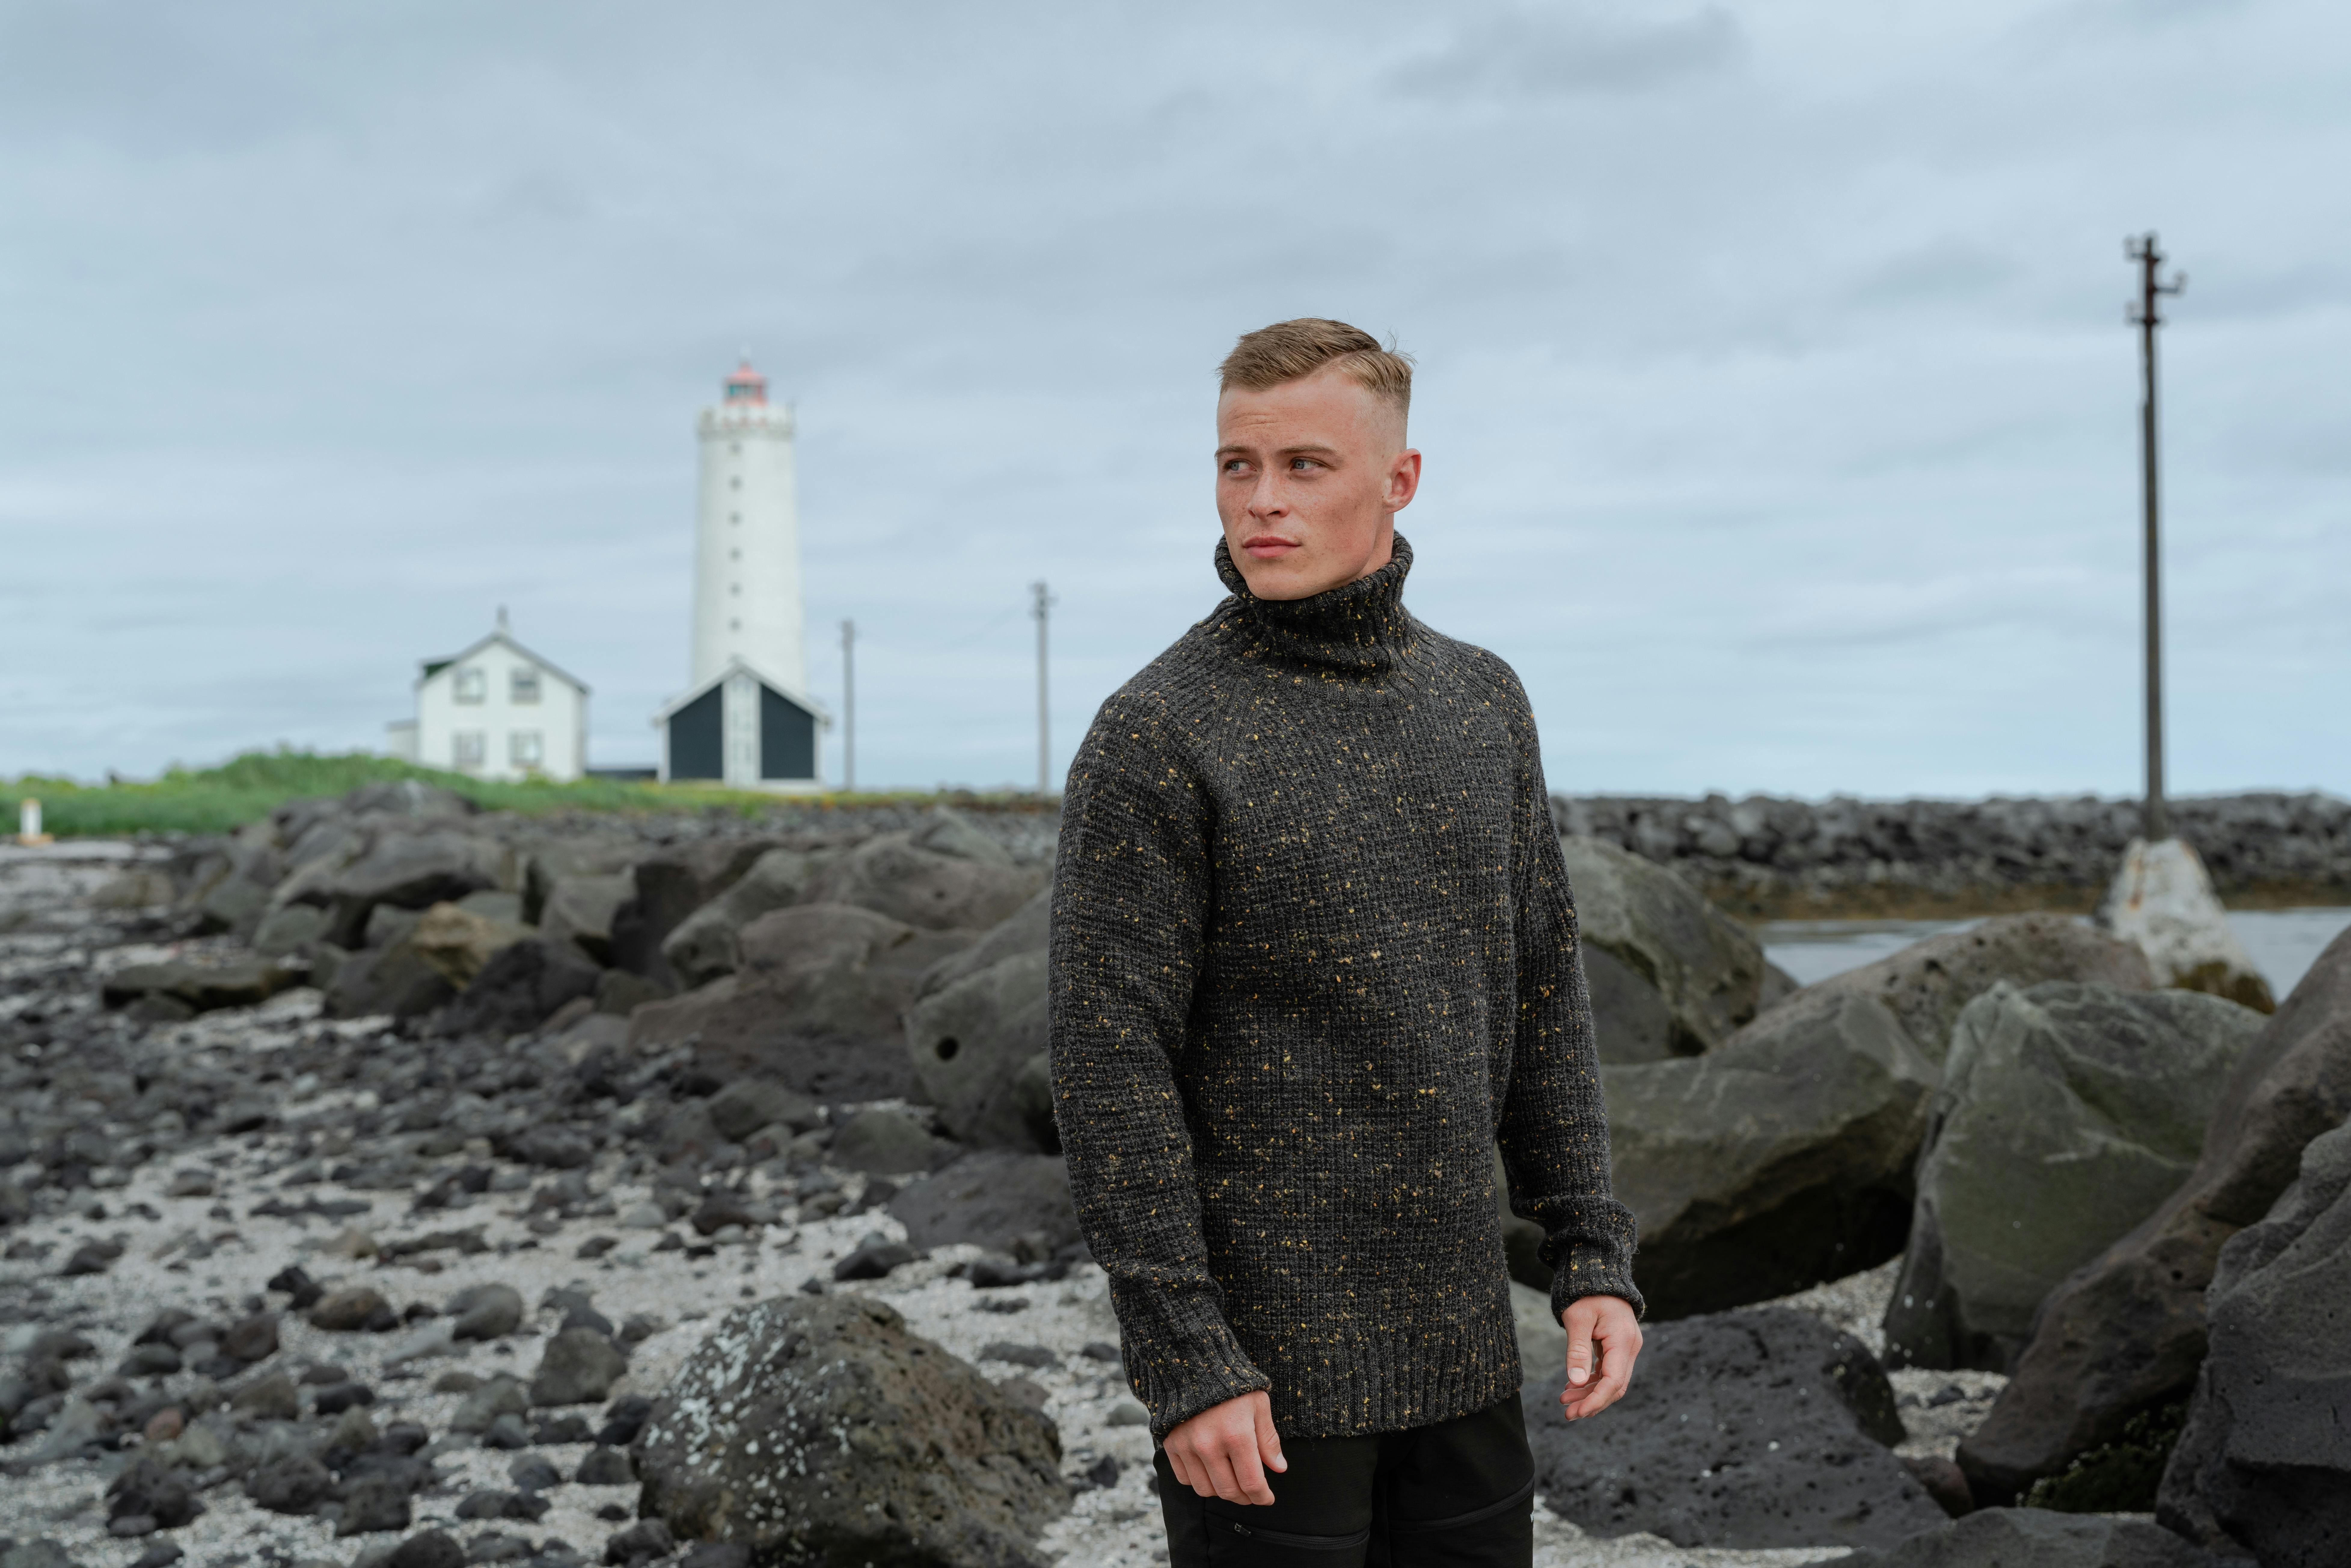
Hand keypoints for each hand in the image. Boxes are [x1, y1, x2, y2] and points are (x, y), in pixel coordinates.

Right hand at [1162, 1390, 1285, 1504]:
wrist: (1193, 1365)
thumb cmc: (1231, 1385)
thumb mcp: (1258, 1405)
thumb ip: (1268, 1439)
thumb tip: (1278, 1468)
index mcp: (1236, 1435)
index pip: (1251, 1483)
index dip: (1262, 1497)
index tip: (1267, 1498)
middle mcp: (1209, 1445)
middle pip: (1228, 1491)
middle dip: (1245, 1498)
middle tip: (1252, 1494)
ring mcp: (1187, 1446)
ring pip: (1205, 1489)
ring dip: (1221, 1492)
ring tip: (1232, 1482)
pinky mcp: (1171, 1445)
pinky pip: (1184, 1478)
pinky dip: (1199, 1481)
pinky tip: (1210, 1471)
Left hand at [1560, 1294, 1641, 1420]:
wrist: (1597, 1273)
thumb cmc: (1586, 1293)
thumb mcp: (1577, 1319)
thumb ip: (1577, 1350)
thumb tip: (1575, 1382)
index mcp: (1622, 1341)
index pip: (1613, 1381)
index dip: (1596, 1400)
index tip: (1577, 1412)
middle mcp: (1630, 1347)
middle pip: (1615, 1386)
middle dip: (1592, 1402)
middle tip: (1567, 1414)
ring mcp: (1626, 1347)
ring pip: (1611, 1380)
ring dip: (1590, 1394)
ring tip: (1565, 1402)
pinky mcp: (1618, 1346)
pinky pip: (1608, 1371)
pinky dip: (1592, 1381)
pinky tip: (1573, 1387)